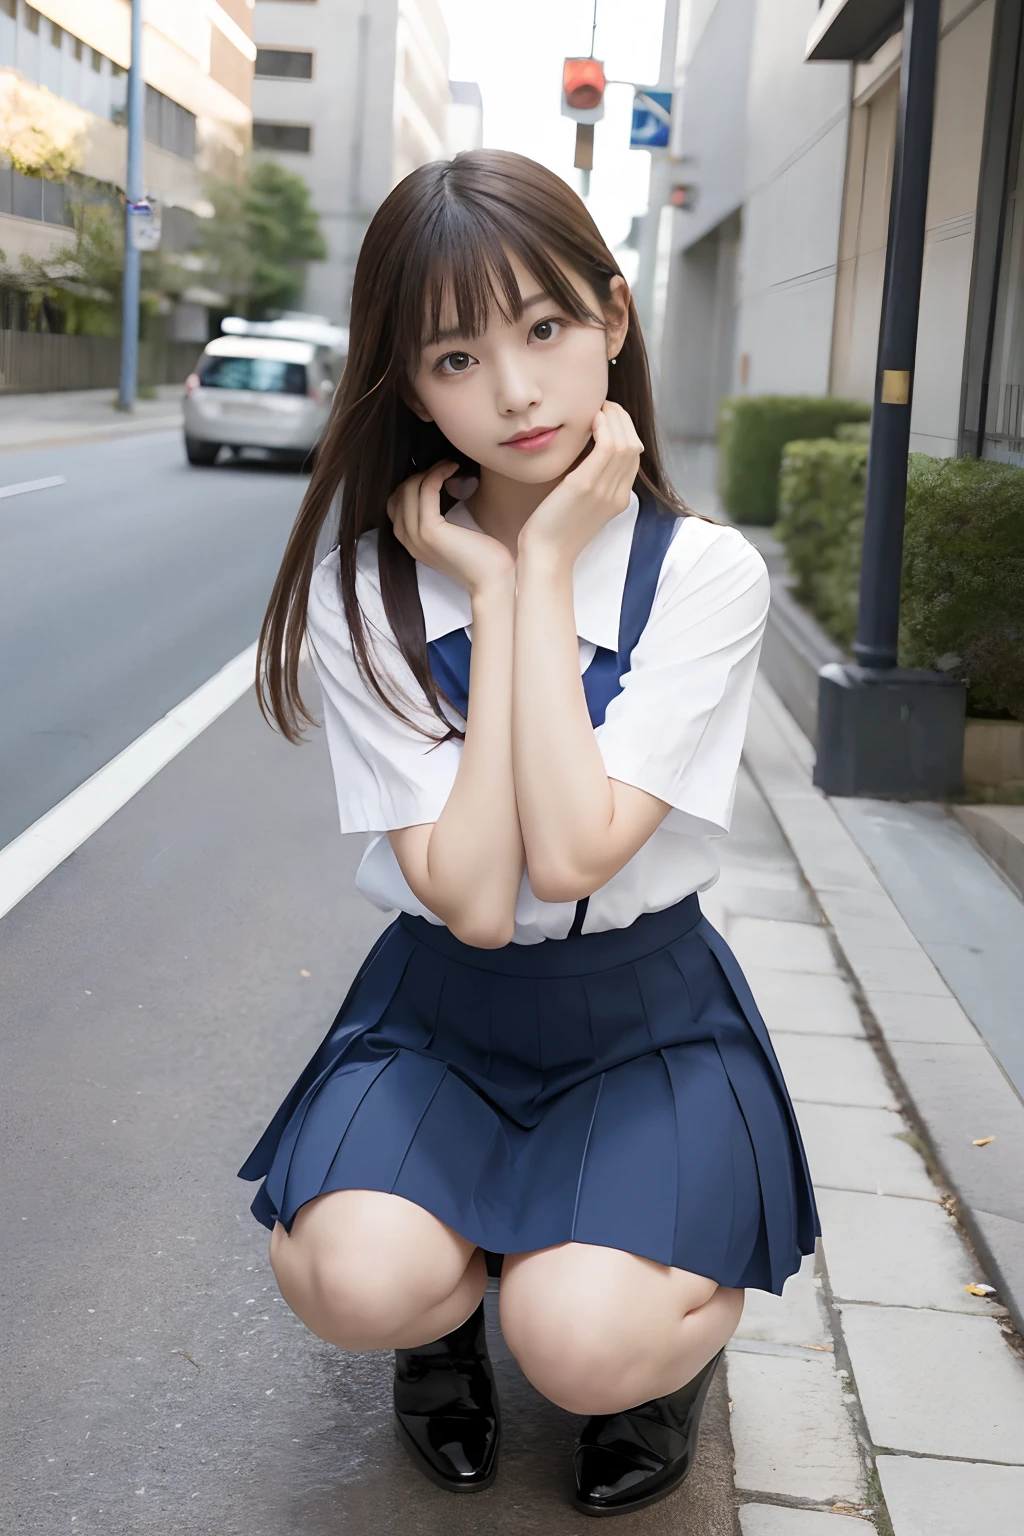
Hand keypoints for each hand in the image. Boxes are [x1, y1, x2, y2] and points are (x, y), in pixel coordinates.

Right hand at [387, 460, 513, 595]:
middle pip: (398, 494)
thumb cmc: (481, 559)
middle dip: (419, 474)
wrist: (493, 581)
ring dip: (429, 471)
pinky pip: (426, 490)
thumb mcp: (454, 537)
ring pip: (409, 489)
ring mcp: (416, 536)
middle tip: (443, 466)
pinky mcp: (430, 531)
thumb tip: (445, 489)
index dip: (411, 484)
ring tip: (450, 465)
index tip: (435, 475)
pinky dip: (438, 474)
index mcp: (411, 542)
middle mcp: (408, 540)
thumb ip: (442, 521)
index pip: (396, 504)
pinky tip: (453, 469)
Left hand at [518, 402, 642, 566]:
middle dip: (622, 418)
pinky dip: (603, 427)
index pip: (634, 455)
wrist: (545, 556)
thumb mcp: (580, 505)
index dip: (625, 429)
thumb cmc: (554, 532)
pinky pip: (607, 446)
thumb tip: (586, 455)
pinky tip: (590, 420)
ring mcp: (605, 490)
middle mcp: (618, 495)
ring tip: (596, 408)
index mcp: (619, 500)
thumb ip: (590, 483)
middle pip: (634, 444)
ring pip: (625, 441)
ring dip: (613, 418)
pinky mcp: (586, 485)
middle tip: (602, 405)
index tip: (607, 416)